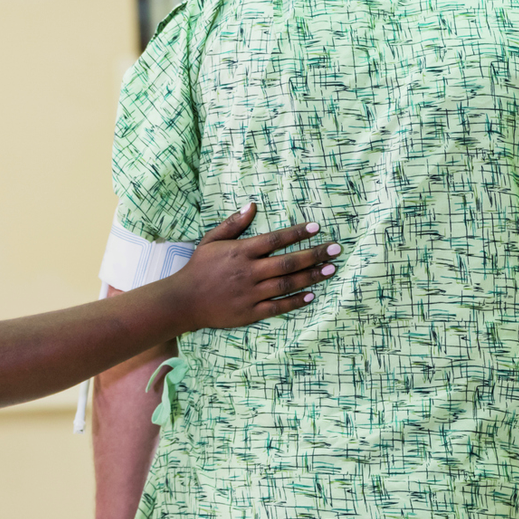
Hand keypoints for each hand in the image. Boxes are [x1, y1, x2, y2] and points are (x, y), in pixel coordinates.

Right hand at [165, 203, 339, 331]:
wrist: (183, 301)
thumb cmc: (199, 268)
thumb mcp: (211, 240)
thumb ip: (233, 224)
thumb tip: (252, 205)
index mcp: (241, 252)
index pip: (274, 239)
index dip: (297, 232)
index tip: (316, 227)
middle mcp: (249, 272)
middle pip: (287, 262)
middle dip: (314, 254)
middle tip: (335, 249)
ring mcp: (250, 294)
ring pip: (286, 284)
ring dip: (311, 276)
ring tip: (330, 269)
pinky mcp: (250, 312)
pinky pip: (277, 306)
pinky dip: (295, 301)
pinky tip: (311, 295)